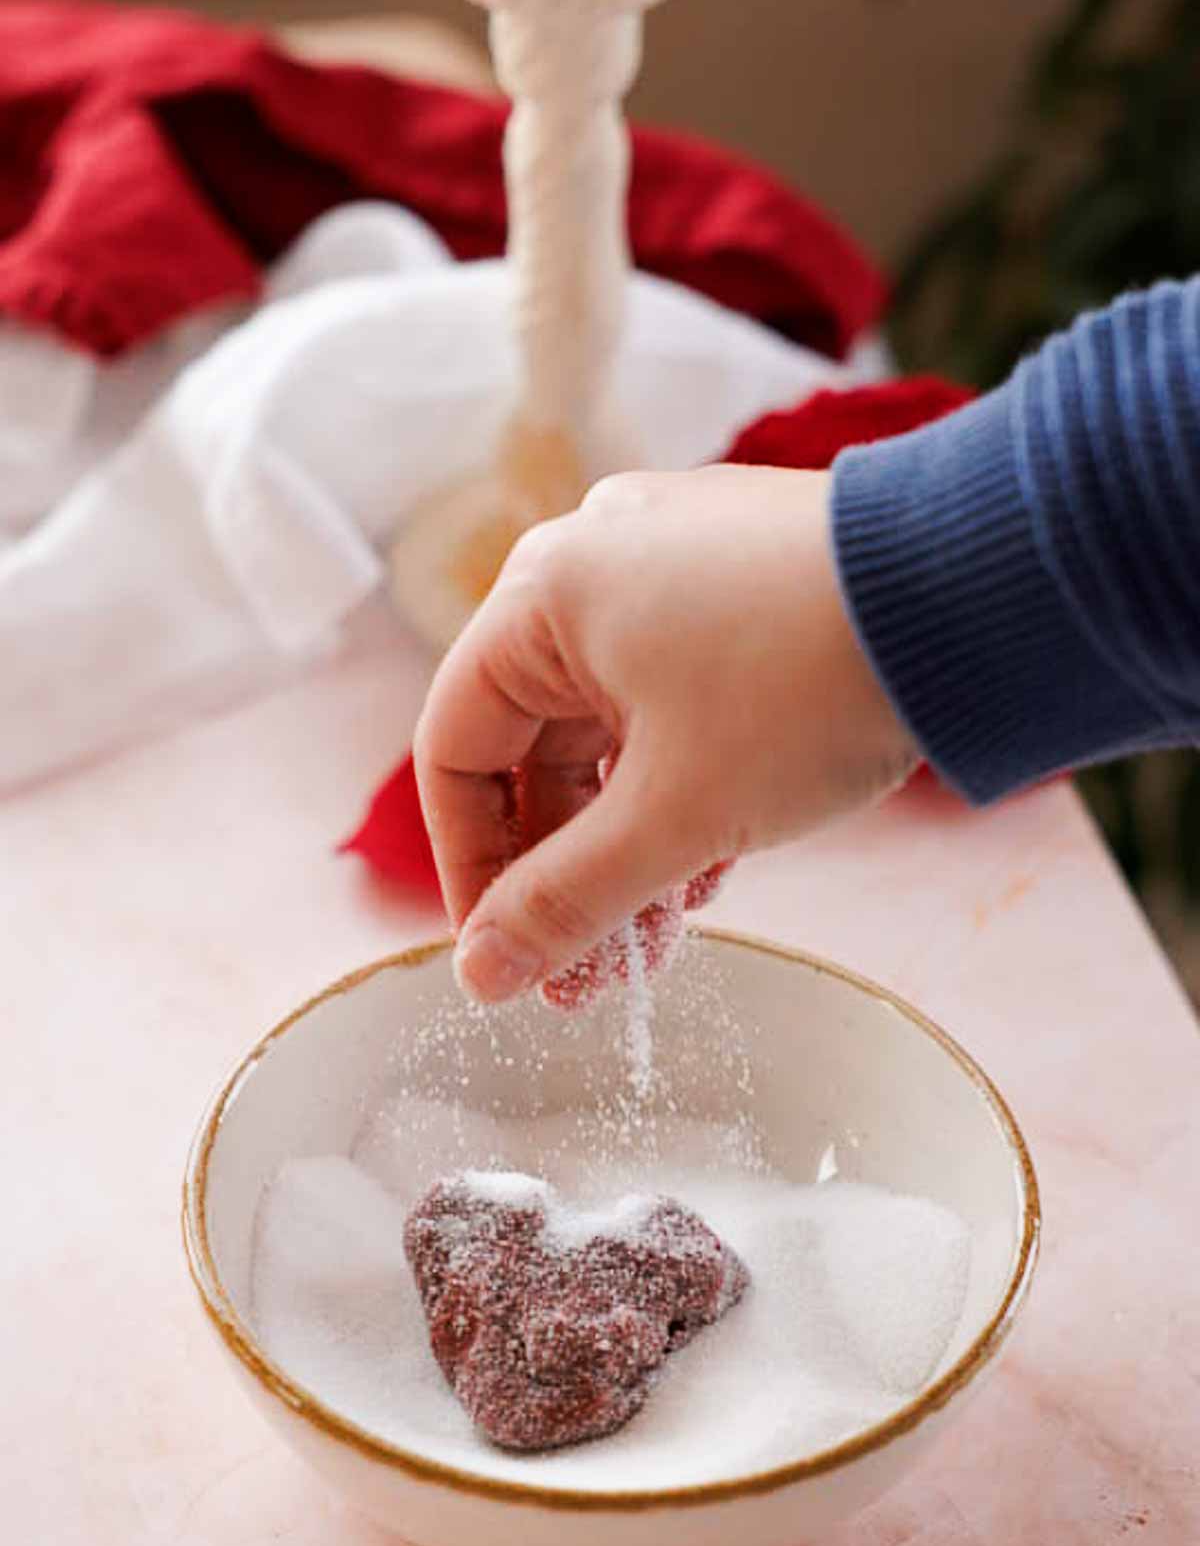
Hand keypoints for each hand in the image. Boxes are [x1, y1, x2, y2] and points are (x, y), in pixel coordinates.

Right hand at [413, 465, 916, 1001]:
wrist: (982, 594)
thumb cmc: (808, 686)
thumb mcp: (673, 816)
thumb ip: (565, 902)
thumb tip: (481, 976)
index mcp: (543, 596)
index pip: (454, 752)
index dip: (469, 871)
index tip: (503, 958)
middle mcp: (593, 566)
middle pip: (535, 750)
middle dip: (563, 876)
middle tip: (587, 979)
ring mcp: (672, 568)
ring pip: (610, 736)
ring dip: (625, 847)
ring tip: (652, 946)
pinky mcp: (741, 587)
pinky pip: (673, 705)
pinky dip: (678, 789)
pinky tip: (706, 873)